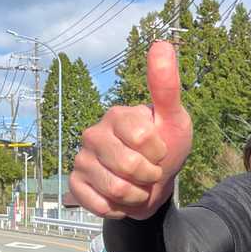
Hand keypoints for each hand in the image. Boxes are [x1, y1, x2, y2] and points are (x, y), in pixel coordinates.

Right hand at [68, 41, 191, 218]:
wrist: (154, 185)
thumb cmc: (166, 148)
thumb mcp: (175, 119)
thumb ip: (167, 86)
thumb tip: (161, 43)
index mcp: (117, 115)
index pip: (143, 138)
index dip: (159, 153)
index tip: (161, 151)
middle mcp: (93, 133)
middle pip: (128, 166)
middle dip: (150, 177)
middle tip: (151, 171)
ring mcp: (82, 158)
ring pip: (115, 189)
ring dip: (137, 195)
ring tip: (138, 185)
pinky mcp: (75, 184)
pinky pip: (99, 204)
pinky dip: (119, 208)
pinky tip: (122, 198)